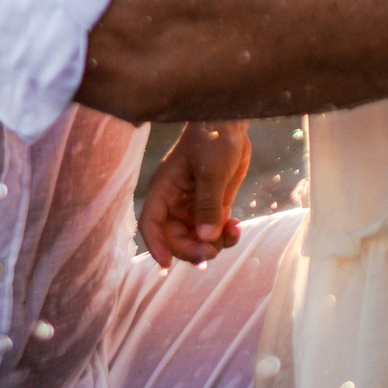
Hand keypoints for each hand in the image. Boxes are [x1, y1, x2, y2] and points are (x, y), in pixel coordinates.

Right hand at [136, 121, 252, 267]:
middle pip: (175, 239)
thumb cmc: (212, 139)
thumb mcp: (210, 171)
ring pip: (197, 239)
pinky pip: (214, 231)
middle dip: (192, 250)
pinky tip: (237, 226)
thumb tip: (206, 237)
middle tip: (211, 253)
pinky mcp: (212, 206)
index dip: (155, 245)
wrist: (230, 123)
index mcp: (164, 191)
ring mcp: (194, 206)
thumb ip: (208, 205)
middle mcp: (176, 202)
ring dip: (213, 245)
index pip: (151, 224)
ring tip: (232, 231)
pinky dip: (225, 236)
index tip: (166, 264)